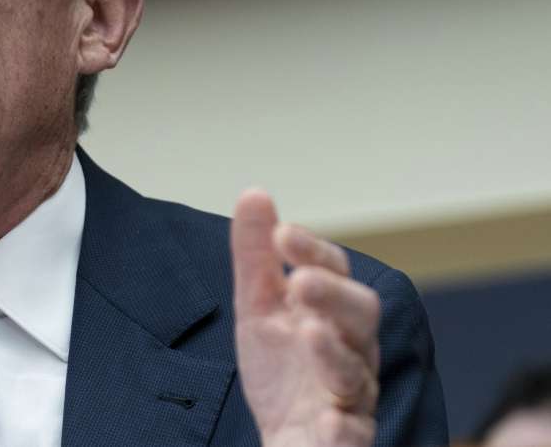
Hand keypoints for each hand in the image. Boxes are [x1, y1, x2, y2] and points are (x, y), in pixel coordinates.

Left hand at [231, 188, 381, 446]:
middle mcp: (351, 347)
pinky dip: (343, 427)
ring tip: (309, 332)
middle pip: (361, 314)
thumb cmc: (282, 369)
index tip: (282, 233)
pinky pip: (353, 433)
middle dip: (333, 295)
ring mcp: (351, 393)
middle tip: (301, 281)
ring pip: (358, 372)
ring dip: (334, 352)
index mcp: (330, 312)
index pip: (334, 270)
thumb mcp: (258, 307)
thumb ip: (256, 256)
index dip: (313, 250)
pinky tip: (330, 421)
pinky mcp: (346, 436)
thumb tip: (254, 193)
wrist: (286, 436)